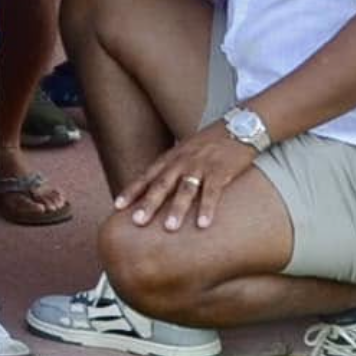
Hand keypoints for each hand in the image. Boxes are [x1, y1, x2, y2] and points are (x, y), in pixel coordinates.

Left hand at [117, 126, 258, 231]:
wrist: (238, 127)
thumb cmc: (209, 145)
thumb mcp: (184, 153)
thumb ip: (170, 170)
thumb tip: (155, 192)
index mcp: (170, 159)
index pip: (145, 176)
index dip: (131, 191)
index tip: (117, 206)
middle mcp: (181, 162)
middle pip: (161, 184)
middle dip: (148, 203)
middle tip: (137, 222)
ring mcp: (200, 166)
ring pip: (185, 189)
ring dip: (176, 209)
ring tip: (169, 228)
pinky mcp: (221, 170)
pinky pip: (212, 192)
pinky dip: (207, 208)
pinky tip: (203, 224)